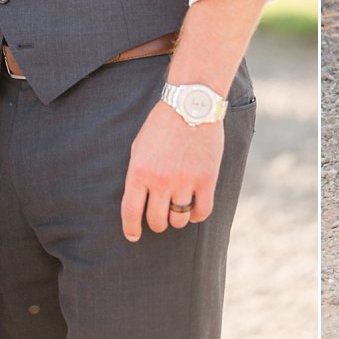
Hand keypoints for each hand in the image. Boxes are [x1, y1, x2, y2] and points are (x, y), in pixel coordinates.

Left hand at [120, 100, 224, 241]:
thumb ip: (137, 176)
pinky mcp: (207, 179)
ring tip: (178, 208)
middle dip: (157, 222)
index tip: (134, 236)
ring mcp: (185, 181)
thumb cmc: (162, 124)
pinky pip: (202, 212)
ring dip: (177, 218)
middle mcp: (161, 180)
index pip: (131, 213)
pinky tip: (194, 210)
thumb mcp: (139, 148)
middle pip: (157, 220)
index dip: (131, 229)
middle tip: (160, 216)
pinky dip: (197, 216)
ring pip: (179, 220)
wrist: (191, 103)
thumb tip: (137, 204)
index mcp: (139, 172)